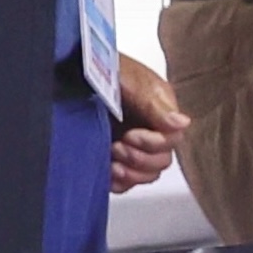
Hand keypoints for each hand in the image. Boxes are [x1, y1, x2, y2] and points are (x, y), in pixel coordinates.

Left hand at [109, 56, 187, 193]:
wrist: (70, 71)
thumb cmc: (103, 69)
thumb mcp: (133, 82)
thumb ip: (155, 104)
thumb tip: (182, 124)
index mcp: (160, 112)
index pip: (172, 141)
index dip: (153, 144)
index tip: (130, 135)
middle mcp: (150, 131)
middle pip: (161, 161)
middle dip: (139, 159)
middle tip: (117, 147)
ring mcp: (132, 146)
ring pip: (147, 174)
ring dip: (131, 173)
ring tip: (112, 163)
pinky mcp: (114, 158)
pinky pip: (126, 182)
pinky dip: (119, 183)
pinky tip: (107, 174)